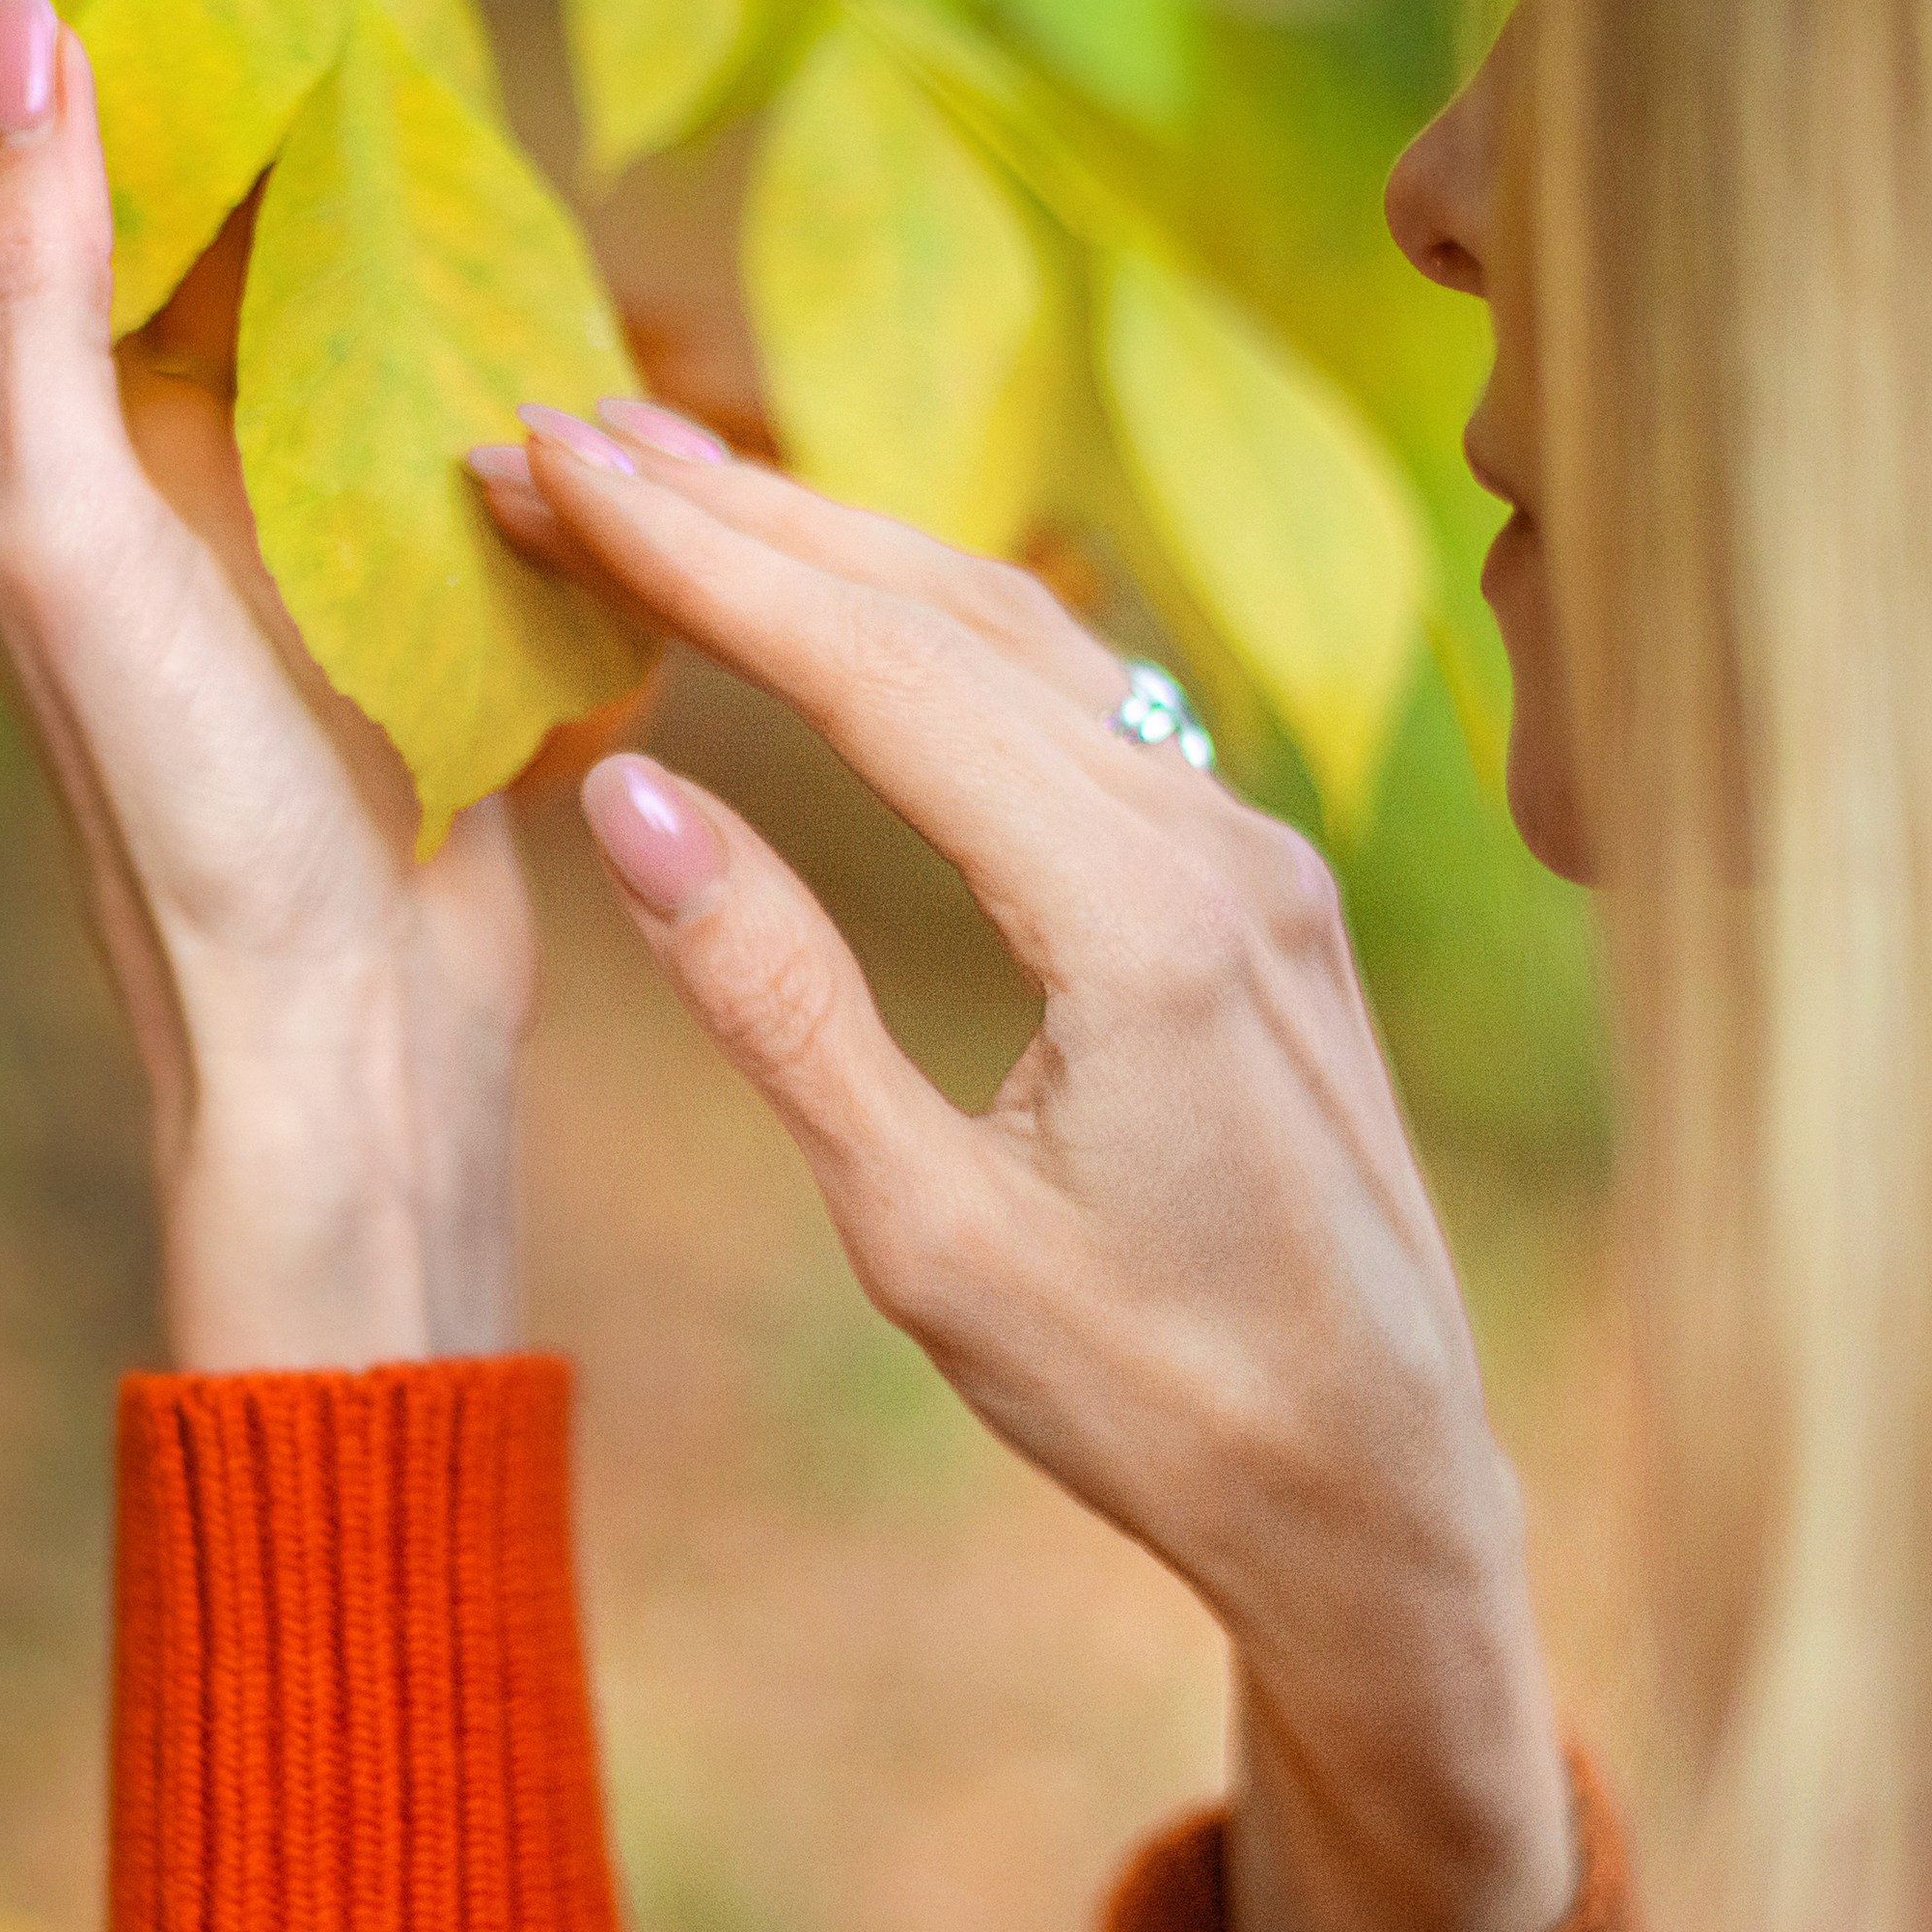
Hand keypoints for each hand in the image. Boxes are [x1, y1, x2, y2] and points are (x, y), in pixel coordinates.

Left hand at [0, 0, 534, 1371]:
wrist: (352, 1042)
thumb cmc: (180, 804)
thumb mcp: (73, 523)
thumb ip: (43, 287)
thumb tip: (22, 24)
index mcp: (59, 443)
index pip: (81, 184)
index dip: (124, 27)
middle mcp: (177, 469)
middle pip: (230, 228)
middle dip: (287, 84)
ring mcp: (318, 530)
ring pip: (362, 311)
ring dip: (410, 200)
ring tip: (468, 40)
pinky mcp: (443, 593)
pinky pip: (473, 426)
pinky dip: (508, 341)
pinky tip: (568, 258)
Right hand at [472, 406, 1573, 1931]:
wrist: (1384, 1494)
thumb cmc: (1155, 1401)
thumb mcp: (930, 1237)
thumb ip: (781, 1000)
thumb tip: (632, 792)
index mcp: (1139, 921)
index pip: (877, 669)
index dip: (698, 555)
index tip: (547, 457)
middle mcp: (1218, 842)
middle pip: (948, 609)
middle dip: (743, 512)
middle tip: (559, 436)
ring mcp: (1256, 851)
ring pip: (1025, 637)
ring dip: (840, 550)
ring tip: (670, 483)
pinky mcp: (1261, 888)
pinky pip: (1086, 705)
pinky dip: (939, 632)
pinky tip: (854, 606)